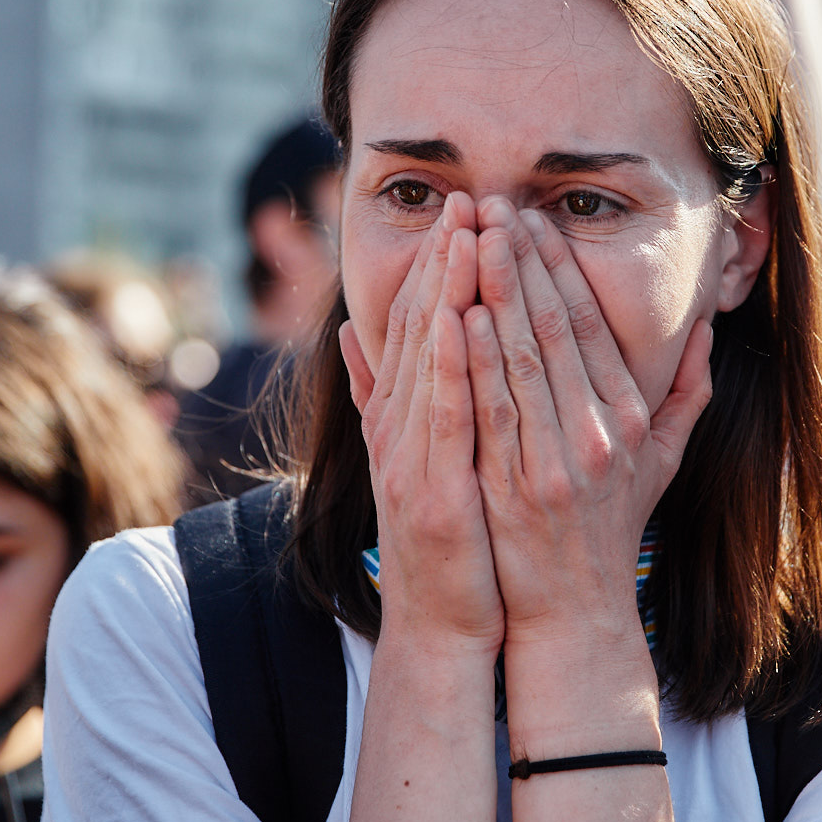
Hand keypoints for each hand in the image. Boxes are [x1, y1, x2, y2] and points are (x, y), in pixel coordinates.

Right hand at [340, 194, 502, 654]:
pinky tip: (461, 317)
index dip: (435, 263)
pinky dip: (449, 365)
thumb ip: (383, 394)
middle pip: (419, 330)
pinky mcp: (428, 494)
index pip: (415, 325)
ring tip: (466, 233)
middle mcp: (397, 430)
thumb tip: (354, 330)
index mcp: (400, 417)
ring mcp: (409, 460)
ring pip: (429, 360)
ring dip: (447, 293)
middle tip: (467, 197)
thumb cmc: (449, 540)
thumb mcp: (413, 456)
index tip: (461, 209)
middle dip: (444, 260)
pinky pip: (443, 417)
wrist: (443, 624)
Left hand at [463, 198, 712, 647]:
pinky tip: (459, 313)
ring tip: (470, 237)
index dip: (562, 269)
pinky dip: (475, 359)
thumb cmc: (610, 529)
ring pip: (521, 358)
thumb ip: (687, 394)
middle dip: (522, 261)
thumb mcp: (663, 463)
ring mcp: (556, 462)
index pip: (592, 326)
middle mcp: (598, 435)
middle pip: (555, 329)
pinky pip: (492, 410)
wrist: (572, 612)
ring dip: (494, 292)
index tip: (536, 221)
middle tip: (496, 206)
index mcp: (630, 420)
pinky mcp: (513, 488)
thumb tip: (704, 328)